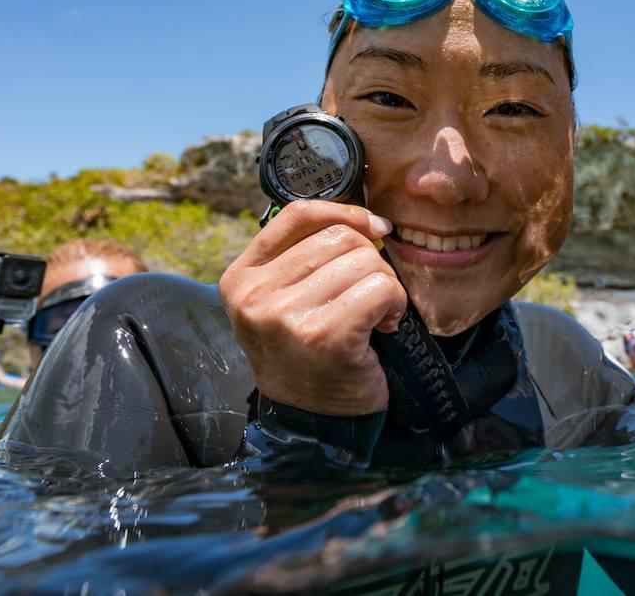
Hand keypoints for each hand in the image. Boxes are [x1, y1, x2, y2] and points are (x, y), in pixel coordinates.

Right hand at [219, 200, 404, 415]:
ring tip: (373, 315)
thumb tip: (366, 219)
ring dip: (384, 285)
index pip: (298, 215)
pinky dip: (394, 303)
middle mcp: (255, 296)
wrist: (315, 422)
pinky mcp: (323, 336)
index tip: (373, 227)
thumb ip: (306, 256)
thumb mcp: (285, 300)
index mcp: (240, 278)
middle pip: (339, 237)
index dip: (344, 211)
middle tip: (368, 297)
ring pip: (364, 261)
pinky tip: (383, 326)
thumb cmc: (308, 355)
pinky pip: (380, 289)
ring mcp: (285, 316)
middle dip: (370, 261)